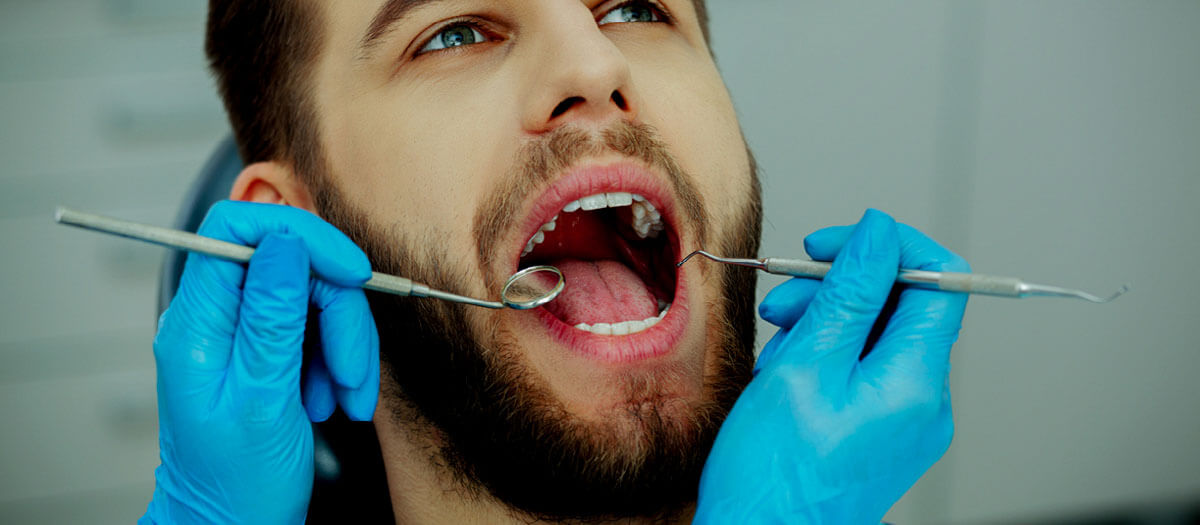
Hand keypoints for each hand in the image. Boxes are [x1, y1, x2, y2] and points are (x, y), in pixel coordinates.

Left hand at [140, 201, 379, 523]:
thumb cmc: (236, 483)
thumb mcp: (262, 398)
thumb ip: (272, 316)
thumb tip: (283, 242)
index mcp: (198, 322)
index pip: (238, 229)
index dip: (300, 235)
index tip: (349, 272)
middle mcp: (217, 319)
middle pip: (292, 266)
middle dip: (338, 313)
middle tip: (351, 370)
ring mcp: (245, 336)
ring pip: (315, 299)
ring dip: (345, 348)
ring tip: (346, 398)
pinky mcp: (271, 354)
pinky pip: (320, 332)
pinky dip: (340, 365)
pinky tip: (337, 401)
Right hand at [695, 209, 968, 523]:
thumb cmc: (773, 474)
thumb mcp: (805, 365)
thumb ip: (850, 292)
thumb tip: (880, 232)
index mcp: (917, 383)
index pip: (941, 280)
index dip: (888, 248)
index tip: (833, 245)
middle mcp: (925, 403)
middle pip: (903, 308)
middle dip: (841, 289)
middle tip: (784, 302)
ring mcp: (906, 422)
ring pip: (877, 338)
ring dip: (825, 323)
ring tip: (777, 345)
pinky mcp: (882, 433)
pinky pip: (865, 372)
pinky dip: (826, 357)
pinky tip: (786, 372)